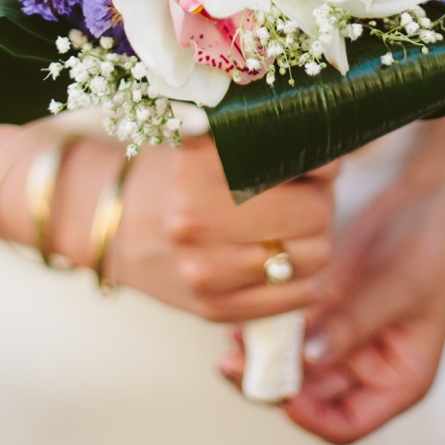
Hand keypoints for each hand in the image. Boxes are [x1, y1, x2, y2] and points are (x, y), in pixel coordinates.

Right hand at [108, 136, 336, 321]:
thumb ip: (262, 136)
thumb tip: (330, 140)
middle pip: (315, 213)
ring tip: (291, 225)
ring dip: (314, 239)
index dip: (323, 161)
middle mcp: (200, 218)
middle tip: (306, 193)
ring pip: (313, 258)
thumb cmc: (173, 174)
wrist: (114, 223)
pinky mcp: (214, 308)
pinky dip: (301, 276)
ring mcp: (206, 270)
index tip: (319, 159)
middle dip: (320, 200)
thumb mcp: (207, 140)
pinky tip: (280, 256)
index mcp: (201, 164)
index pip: (299, 163)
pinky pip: (296, 297)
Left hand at [220, 146, 444, 444]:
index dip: (308, 416)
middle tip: (234, 363)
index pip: (345, 423)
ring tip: (232, 338)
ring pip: (294, 361)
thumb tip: (309, 357)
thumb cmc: (434, 247)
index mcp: (396, 381)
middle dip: (273, 383)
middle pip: (310, 396)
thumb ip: (353, 323)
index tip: (279, 390)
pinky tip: (245, 313)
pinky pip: (292, 324)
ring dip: (264, 354)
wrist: (433, 196)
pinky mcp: (328, 305)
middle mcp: (366, 367)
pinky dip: (269, 323)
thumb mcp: (398, 287)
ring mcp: (344, 336)